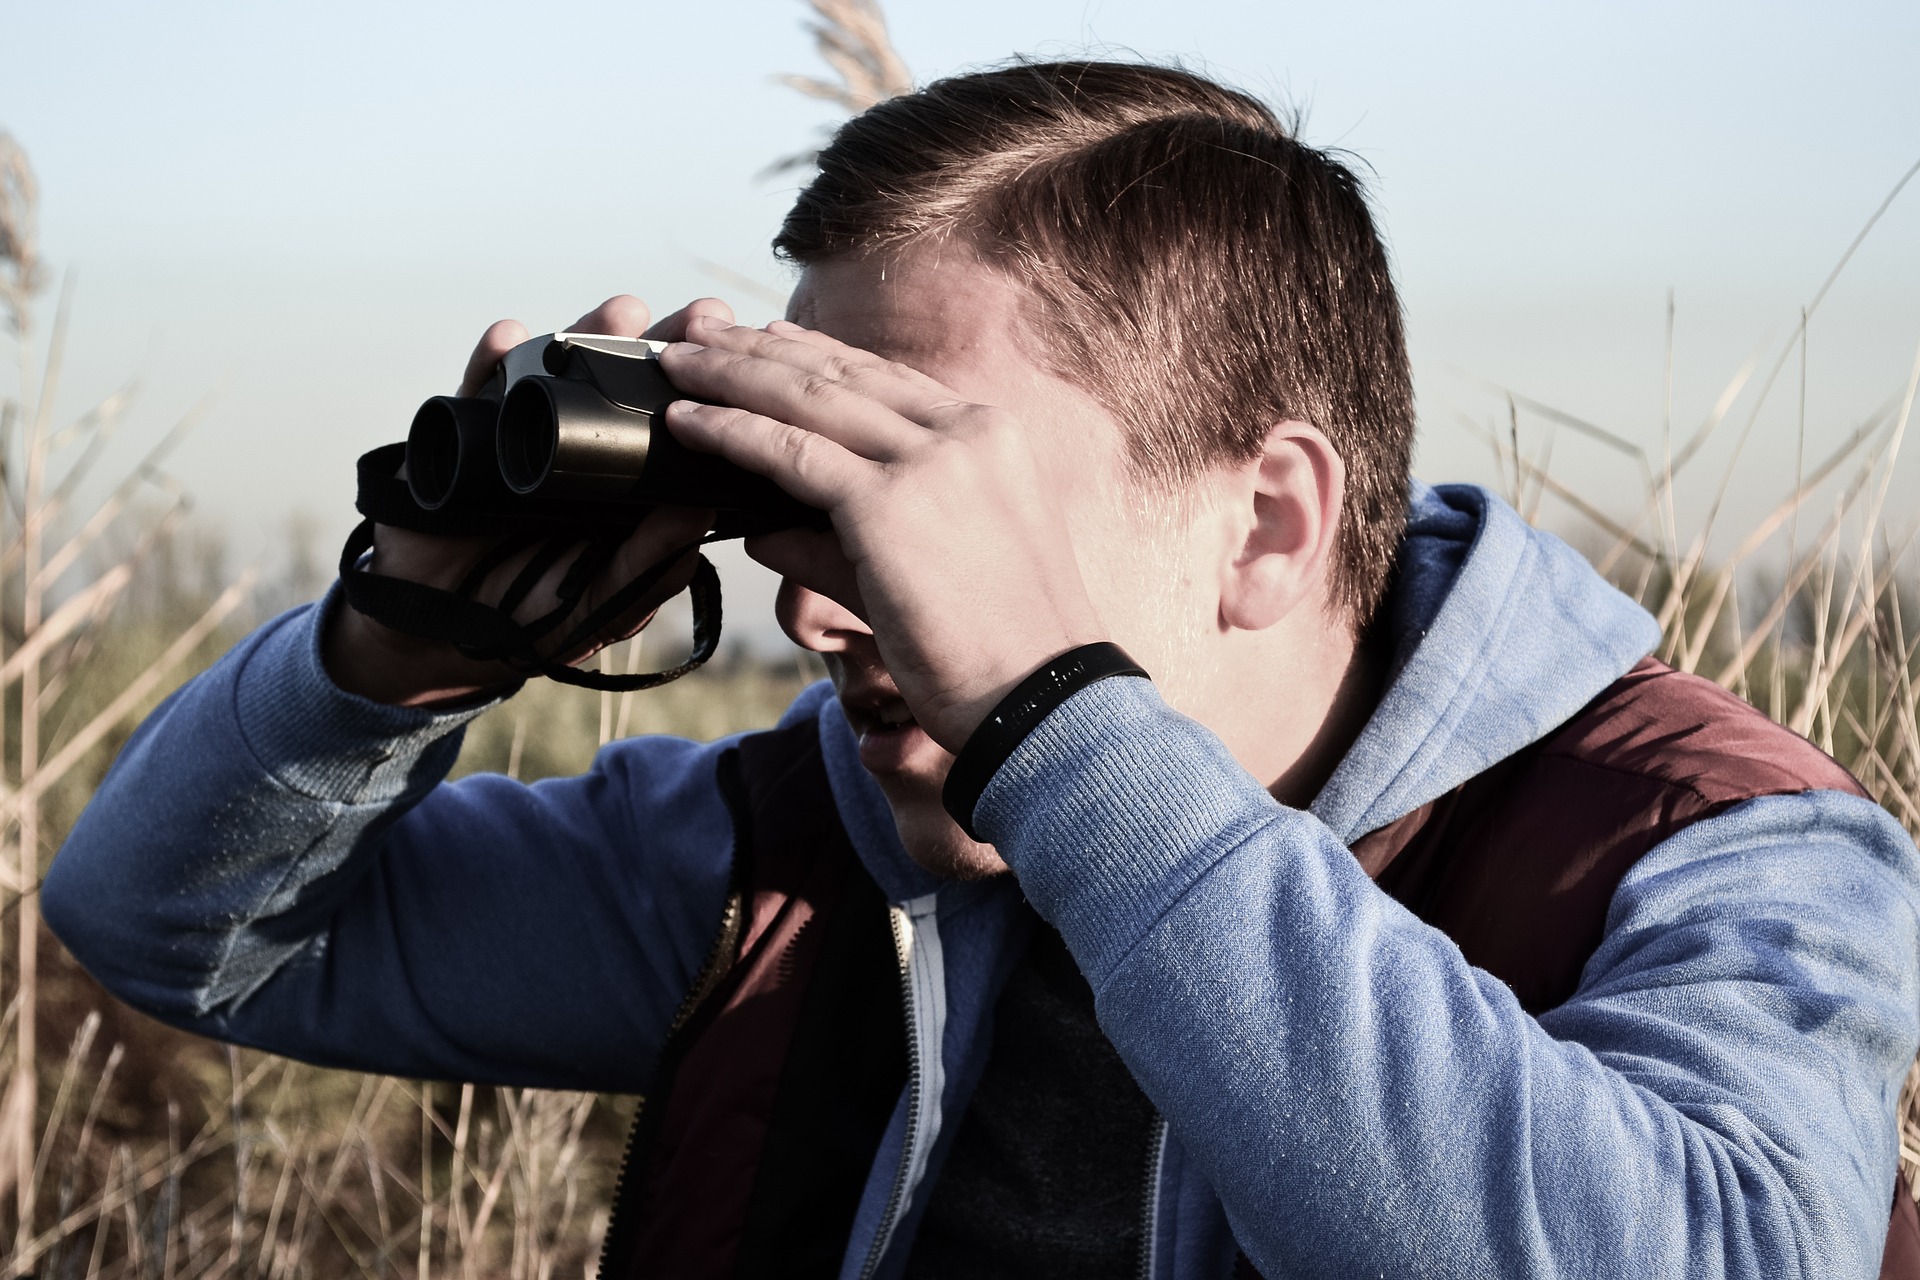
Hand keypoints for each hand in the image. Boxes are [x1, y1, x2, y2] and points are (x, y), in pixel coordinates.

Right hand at [325, 295, 731, 707]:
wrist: (437, 632)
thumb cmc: (527, 616)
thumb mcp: (600, 601)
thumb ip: (648, 565)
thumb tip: (701, 512)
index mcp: (623, 485)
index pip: (670, 426)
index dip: (706, 393)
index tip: (746, 359)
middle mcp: (576, 450)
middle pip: (623, 384)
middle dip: (663, 347)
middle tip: (702, 317)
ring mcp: (521, 436)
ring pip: (559, 373)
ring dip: (588, 333)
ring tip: (623, 311)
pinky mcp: (463, 438)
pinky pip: (475, 392)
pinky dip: (490, 362)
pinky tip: (510, 335)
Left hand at [658, 318, 1108, 751]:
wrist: (1043, 701)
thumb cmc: (1000, 654)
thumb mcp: (929, 572)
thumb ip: (842, 545)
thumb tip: (763, 531)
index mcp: (992, 437)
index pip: (886, 381)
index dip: (815, 356)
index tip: (761, 339)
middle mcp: (967, 432)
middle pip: (842, 373)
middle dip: (760, 347)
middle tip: (699, 328)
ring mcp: (931, 462)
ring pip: (808, 399)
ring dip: (732, 374)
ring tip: (677, 359)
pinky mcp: (890, 504)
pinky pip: (790, 453)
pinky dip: (730, 432)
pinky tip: (686, 421)